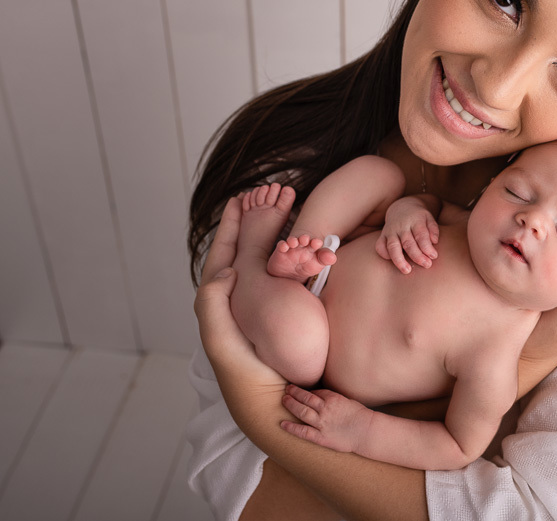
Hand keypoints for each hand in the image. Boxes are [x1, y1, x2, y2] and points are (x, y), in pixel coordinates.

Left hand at [194, 195, 284, 386]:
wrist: (273, 398)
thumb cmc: (243, 372)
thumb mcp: (220, 339)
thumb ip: (212, 302)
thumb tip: (226, 267)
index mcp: (220, 301)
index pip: (223, 253)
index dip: (230, 225)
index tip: (239, 200)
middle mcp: (242, 298)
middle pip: (246, 250)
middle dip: (254, 221)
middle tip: (265, 196)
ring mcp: (265, 304)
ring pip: (269, 259)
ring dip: (276, 234)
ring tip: (285, 211)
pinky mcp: (286, 311)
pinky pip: (290, 274)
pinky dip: (296, 254)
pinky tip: (305, 242)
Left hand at [281, 384, 371, 453]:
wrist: (367, 431)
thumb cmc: (360, 415)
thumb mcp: (348, 401)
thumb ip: (334, 399)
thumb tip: (323, 397)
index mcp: (333, 399)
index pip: (315, 392)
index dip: (307, 392)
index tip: (302, 391)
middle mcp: (325, 409)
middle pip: (305, 398)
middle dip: (294, 393)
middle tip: (287, 389)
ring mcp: (322, 423)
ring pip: (302, 411)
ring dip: (291, 404)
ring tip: (284, 399)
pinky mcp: (321, 437)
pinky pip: (303, 432)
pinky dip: (292, 428)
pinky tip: (282, 424)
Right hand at [375, 196, 439, 272]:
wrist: (402, 207)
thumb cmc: (419, 217)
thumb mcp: (429, 218)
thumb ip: (433, 229)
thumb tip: (435, 241)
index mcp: (415, 221)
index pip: (421, 235)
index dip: (427, 247)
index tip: (433, 256)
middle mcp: (401, 226)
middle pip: (408, 243)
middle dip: (417, 256)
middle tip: (427, 265)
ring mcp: (390, 230)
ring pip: (393, 246)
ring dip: (399, 260)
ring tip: (407, 270)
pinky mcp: (382, 235)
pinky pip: (380, 245)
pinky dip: (384, 254)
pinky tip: (391, 261)